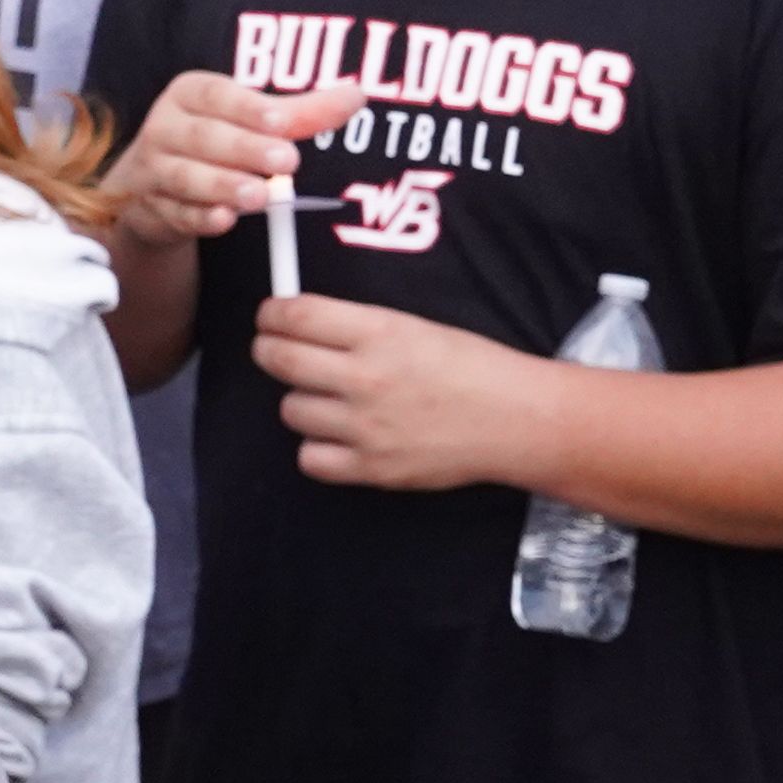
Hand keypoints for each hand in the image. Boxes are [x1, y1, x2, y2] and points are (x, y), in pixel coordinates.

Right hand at [109, 69, 359, 247]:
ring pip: (186, 177)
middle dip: (245, 149)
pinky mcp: (153, 209)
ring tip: (260, 196)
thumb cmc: (212, 141)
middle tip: (288, 162)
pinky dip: (200, 219)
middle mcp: (165, 128)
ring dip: (224, 186)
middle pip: (204, 137)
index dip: (247, 107)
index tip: (282, 121)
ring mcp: (154, 171)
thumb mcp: (248, 120)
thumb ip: (298, 112)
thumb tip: (354, 96)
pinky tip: (224, 221)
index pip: (216, 94)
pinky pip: (176, 214)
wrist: (150, 185)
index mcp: (189, 94)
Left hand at [252, 293, 549, 491]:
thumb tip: (299, 320)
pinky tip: (338, 435)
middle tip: (274, 349)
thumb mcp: (414, 326)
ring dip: (301, 401)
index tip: (271, 317)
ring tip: (328, 398)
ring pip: (291, 410)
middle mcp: (366, 378)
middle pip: (280, 360)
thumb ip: (356, 326)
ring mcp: (366, 427)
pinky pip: (310, 459)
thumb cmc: (471, 367)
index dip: (272, 313)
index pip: (295, 316)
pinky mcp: (372, 468)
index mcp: (379, 332)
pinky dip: (318, 447)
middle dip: (268, 350)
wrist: (514, 419)